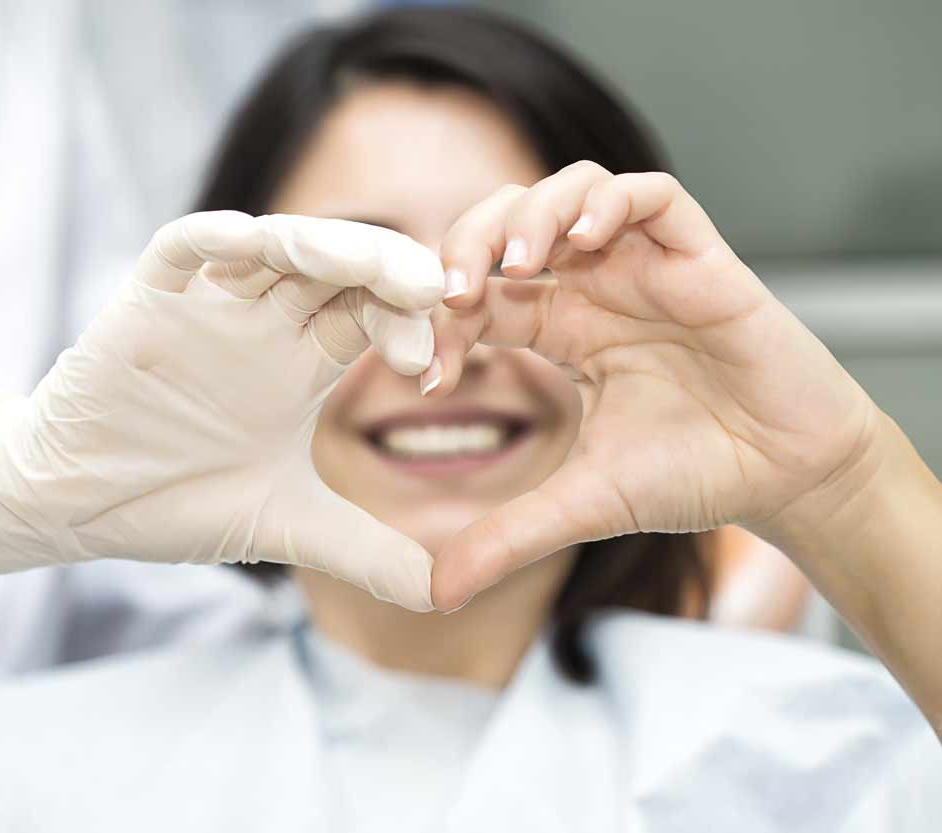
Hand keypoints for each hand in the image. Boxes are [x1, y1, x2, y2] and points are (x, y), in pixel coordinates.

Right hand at [0, 211, 443, 610]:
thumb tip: (446, 596)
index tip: (431, 365)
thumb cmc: (174, 501)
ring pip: (272, 247)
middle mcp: (263, 323)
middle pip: (337, 268)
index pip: (371, 316)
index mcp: (302, 362)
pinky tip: (248, 242)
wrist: (77, 505)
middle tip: (430, 288)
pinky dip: (212, 239)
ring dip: (319, 244)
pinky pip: (180, 250)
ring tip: (363, 262)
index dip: (408, 326)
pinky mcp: (146, 302)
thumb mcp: (286, 527)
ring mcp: (206, 306)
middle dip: (385, 269)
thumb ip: (366, 553)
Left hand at [427, 162, 881, 609]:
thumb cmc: (693, 475)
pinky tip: (584, 241)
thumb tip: (435, 594)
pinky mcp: (700, 257)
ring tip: (515, 264)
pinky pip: (651, 194)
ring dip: (531, 214)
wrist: (786, 477)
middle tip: (452, 291)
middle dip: (467, 243)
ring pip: (571, 191)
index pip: (478, 295)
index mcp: (559, 330)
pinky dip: (609, 202)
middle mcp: (595, 288)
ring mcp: (645, 266)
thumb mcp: (581, 505)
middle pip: (509, 224)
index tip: (429, 373)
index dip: (442, 319)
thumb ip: (508, 537)